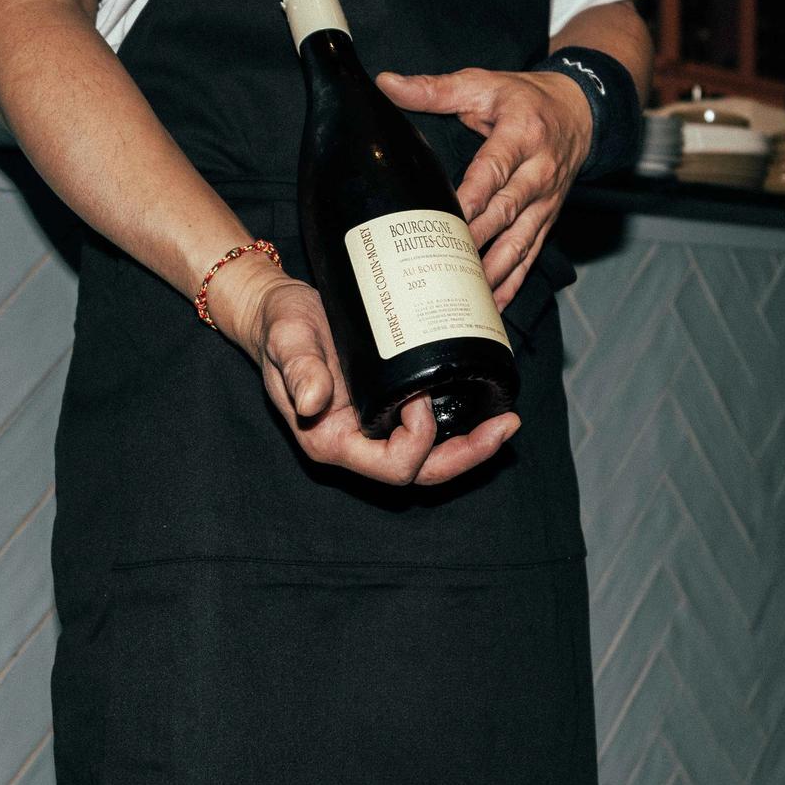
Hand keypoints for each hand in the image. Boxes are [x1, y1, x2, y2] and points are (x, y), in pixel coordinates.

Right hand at [235, 271, 519, 487]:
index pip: (392, 466)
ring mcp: (374, 429)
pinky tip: (484, 400)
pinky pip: (429, 430)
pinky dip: (460, 422)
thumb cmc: (280, 326)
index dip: (418, 438)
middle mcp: (357, 443)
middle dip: (468, 455)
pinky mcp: (388, 407)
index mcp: (332, 441)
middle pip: (422, 471)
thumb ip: (298, 368)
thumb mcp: (286, 339)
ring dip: (472, 444)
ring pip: (431, 456)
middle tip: (506, 425)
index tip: (419, 393)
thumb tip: (314, 399)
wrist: (277, 313)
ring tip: (507, 420)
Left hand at [377, 66, 593, 311]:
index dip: (472, 195)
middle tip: (447, 263)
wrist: (580, 111)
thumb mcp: (482, 84)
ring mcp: (546, 201)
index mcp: (522, 136)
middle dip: (478, 239)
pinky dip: (514, 282)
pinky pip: (531, 254)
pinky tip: (494, 306)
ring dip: (495, 270)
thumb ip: (435, 89)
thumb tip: (387, 84)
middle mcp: (539, 172)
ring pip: (520, 241)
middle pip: (506, 211)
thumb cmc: (525, 99)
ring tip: (469, 296)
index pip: (494, 169)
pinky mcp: (547, 220)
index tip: (448, 215)